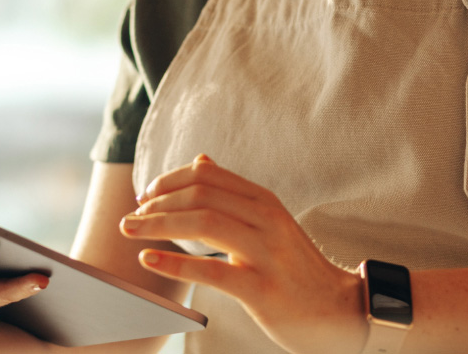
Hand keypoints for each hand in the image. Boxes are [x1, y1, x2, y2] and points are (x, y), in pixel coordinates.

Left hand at [122, 155, 367, 353]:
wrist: (338, 308)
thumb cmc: (295, 266)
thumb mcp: (270, 221)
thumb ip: (234, 193)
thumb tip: (201, 160)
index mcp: (265, 201)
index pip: (208, 175)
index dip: (170, 181)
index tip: (146, 195)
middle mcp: (267, 220)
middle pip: (201, 195)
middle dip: (157, 203)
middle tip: (130, 217)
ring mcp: (266, 253)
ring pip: (203, 224)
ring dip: (158, 225)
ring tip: (130, 231)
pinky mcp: (261, 288)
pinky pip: (212, 271)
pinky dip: (174, 263)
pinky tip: (148, 260)